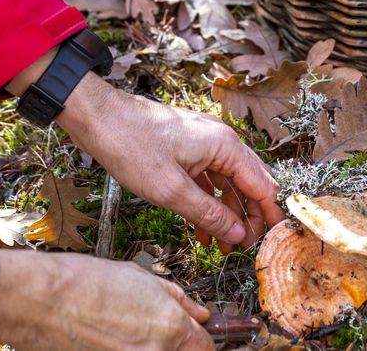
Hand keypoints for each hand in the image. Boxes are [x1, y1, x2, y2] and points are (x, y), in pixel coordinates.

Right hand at [0, 249, 212, 350]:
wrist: (35, 300)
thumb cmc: (82, 282)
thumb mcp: (140, 277)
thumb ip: (177, 298)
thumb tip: (199, 313)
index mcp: (169, 330)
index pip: (205, 347)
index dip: (199, 337)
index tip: (192, 331)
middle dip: (171, 342)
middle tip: (146, 325)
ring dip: (145, 344)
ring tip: (120, 327)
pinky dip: (121, 348)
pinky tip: (106, 335)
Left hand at [62, 74, 283, 251]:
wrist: (97, 118)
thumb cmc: (130, 146)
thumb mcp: (170, 190)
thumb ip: (208, 213)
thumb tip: (238, 233)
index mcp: (224, 146)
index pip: (261, 185)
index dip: (267, 215)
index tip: (269, 241)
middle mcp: (220, 141)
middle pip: (248, 184)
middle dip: (248, 218)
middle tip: (244, 247)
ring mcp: (203, 144)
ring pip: (227, 184)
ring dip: (226, 214)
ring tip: (223, 245)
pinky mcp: (186, 149)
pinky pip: (207, 179)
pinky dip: (207, 203)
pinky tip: (202, 228)